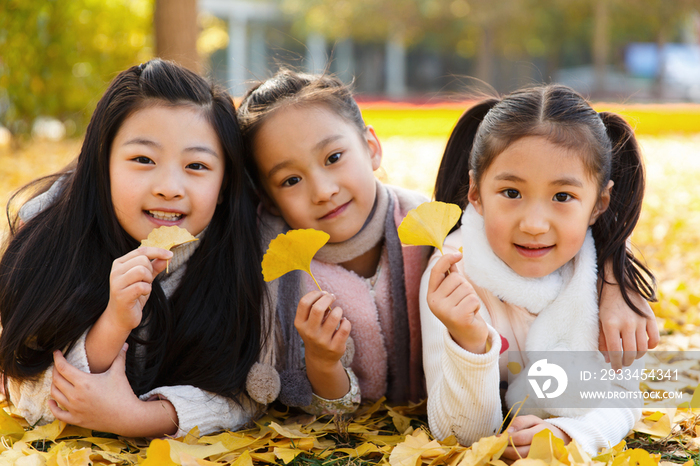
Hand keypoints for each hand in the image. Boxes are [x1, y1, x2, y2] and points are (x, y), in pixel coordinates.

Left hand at [49, 345, 178, 436]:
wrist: (127, 417)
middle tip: (58, 365)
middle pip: (56, 380)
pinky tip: (51, 400)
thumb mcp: (119, 373)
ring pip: (54, 395)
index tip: (57, 353)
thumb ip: (119, 357)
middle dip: (55, 370)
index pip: (63, 367)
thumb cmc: (123, 394)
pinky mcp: (76, 419)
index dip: (58, 358)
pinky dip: (52, 406)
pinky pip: (58, 413)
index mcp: (84, 382)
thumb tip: (124, 344)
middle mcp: (75, 395)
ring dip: (53, 385)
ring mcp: (74, 409)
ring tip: (57, 379)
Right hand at [86, 247, 172, 372]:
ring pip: (141, 271)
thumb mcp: (146, 278)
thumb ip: (155, 266)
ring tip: (143, 288)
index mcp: (120, 263)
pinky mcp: (121, 295)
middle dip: (151, 271)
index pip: (141, 250)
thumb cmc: (133, 295)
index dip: (158, 251)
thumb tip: (168, 256)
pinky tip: (141, 295)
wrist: (121, 317)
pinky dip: (146, 290)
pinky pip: (141, 286)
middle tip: (147, 281)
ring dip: (148, 280)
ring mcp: (116, 283)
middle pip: (143, 260)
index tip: (170, 255)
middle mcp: (116, 271)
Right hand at [295, 291, 351, 398]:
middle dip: (328, 298)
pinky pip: (345, 327)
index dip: (315, 294)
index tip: (322, 293)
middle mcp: (309, 333)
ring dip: (339, 310)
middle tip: (332, 297)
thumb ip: (314, 307)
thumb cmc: (315, 333)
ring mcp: (322, 341)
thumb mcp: (308, 322)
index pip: (304, 302)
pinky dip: (346, 321)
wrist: (320, 359)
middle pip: (318, 308)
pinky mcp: (335, 347)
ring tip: (338, 312)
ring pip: (335, 316)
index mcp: (300, 324)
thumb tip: (327, 294)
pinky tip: (343, 323)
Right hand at [427, 253, 486, 352]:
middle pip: (456, 278)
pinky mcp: (458, 317)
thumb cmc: (462, 311)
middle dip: (465, 287)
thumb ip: (451, 276)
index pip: (436, 271)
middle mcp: (434, 302)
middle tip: (464, 301)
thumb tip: (453, 256)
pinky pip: (473, 299)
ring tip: (467, 308)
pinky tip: (471, 314)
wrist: (467, 337)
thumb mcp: (453, 293)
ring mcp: (444, 311)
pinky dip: (476, 306)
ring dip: (472, 297)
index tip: (458, 254)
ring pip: (466, 288)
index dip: (446, 259)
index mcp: (431, 295)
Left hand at [502, 415, 570, 459]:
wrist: (558, 439)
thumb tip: (508, 430)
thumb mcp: (532, 419)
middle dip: (505, 449)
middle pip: (519, 451)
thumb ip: (519, 422)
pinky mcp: (538, 463)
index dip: (507, 438)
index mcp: (541, 432)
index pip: (521, 437)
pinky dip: (512, 461)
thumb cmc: (541, 428)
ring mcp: (541, 457)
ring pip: (520, 460)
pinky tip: (507, 457)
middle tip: (497, 446)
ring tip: (500, 451)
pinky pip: (522, 464)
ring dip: (507, 457)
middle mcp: (542, 446)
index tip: (498, 438)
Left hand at [598, 264, 658, 369]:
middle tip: (623, 364)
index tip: (615, 369)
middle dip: (626, 362)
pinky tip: (644, 347)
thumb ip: (603, 340)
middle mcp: (627, 323)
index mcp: (610, 324)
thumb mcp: (599, 320)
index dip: (616, 363)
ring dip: (637, 356)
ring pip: (643, 348)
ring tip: (632, 357)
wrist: (618, 282)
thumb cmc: (604, 302)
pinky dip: (651, 346)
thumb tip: (608, 360)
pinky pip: (654, 338)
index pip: (615, 351)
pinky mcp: (650, 317)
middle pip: (630, 352)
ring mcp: (640, 320)